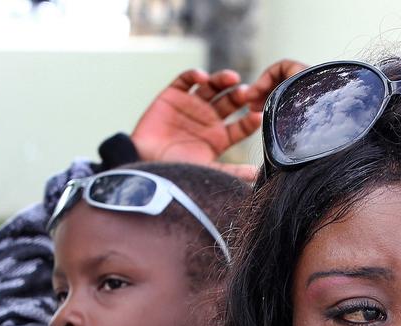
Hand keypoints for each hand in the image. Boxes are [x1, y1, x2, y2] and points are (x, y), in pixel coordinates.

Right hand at [131, 60, 306, 180]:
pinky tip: (202, 76)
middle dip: (239, 96)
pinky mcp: (174, 94)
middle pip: (230, 102)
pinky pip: (186, 80)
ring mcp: (192, 105)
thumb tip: (257, 175)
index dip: (249, 120)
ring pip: (212, 87)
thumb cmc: (174, 170)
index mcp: (220, 137)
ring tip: (232, 78)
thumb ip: (231, 171)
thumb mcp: (206, 171)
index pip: (241, 125)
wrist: (143, 163)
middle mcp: (209, 119)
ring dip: (222, 80)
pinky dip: (194, 75)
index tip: (258, 116)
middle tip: (246, 93)